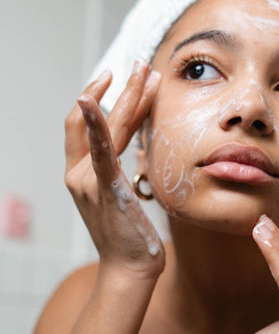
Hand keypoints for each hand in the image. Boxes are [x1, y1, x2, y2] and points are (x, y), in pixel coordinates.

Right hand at [64, 61, 164, 277]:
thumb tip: (139, 149)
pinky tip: (90, 100)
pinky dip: (94, 124)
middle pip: (98, 120)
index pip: (90, 127)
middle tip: (139, 65)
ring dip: (125, 96)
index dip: (103, 100)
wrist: (129, 268)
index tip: (122, 79)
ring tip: (143, 71)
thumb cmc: (130, 234)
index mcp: (84, 174)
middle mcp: (79, 173)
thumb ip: (122, 171)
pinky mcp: (103, 188)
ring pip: (106, 128)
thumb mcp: (122, 196)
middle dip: (120, 89)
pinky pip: (98, 151)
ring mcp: (88, 180)